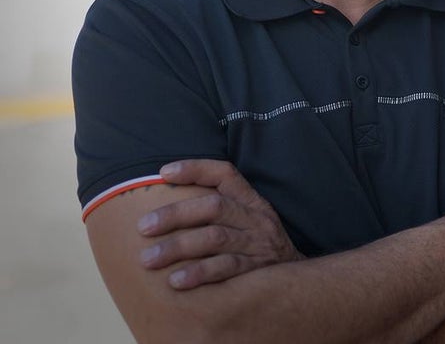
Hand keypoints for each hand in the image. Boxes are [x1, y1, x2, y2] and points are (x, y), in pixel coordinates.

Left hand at [136, 159, 303, 289]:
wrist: (296, 280)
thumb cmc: (258, 247)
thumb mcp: (248, 221)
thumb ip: (219, 209)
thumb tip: (168, 197)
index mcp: (251, 201)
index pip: (225, 174)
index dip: (195, 169)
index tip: (163, 173)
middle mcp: (256, 218)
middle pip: (214, 207)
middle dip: (175, 214)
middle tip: (143, 227)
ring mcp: (257, 243)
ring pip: (215, 238)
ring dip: (179, 247)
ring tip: (148, 258)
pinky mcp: (257, 270)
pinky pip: (226, 269)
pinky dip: (200, 273)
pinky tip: (176, 281)